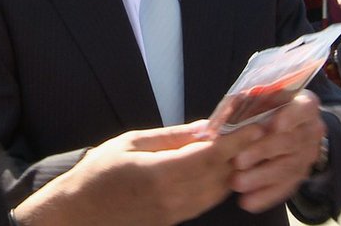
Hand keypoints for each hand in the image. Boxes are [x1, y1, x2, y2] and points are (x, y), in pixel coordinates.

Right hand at [16, 121, 263, 225]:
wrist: (79, 214)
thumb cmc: (98, 174)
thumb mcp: (132, 143)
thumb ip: (172, 137)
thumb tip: (205, 128)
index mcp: (160, 173)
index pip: (211, 155)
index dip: (237, 140)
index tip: (256, 125)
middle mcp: (173, 197)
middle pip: (221, 174)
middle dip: (244, 152)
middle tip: (261, 130)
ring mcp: (175, 213)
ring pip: (218, 191)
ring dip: (235, 169)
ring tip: (248, 147)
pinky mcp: (174, 220)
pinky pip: (206, 202)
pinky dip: (220, 184)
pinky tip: (224, 169)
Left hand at [229, 91, 324, 212]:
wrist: (290, 127)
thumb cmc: (269, 107)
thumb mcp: (263, 98)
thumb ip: (249, 100)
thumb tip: (229, 106)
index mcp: (305, 105)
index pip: (303, 108)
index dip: (290, 117)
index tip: (274, 126)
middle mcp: (311, 131)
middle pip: (290, 142)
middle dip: (262, 152)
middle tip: (238, 161)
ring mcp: (308, 155)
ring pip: (286, 168)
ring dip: (260, 177)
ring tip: (237, 183)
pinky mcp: (301, 175)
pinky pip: (285, 188)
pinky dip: (265, 196)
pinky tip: (247, 201)